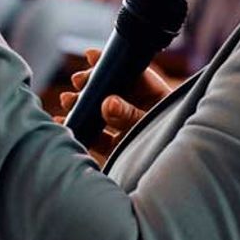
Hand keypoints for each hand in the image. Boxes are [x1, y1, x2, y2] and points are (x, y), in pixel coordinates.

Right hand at [58, 48, 173, 144]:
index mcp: (155, 98)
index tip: (91, 56)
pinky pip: (96, 136)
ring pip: (101, 112)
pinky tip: (62, 122)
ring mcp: (128, 129)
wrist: (177, 183)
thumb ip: (129, 115)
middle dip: (91, 84)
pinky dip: (79, 128)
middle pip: (112, 91)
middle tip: (78, 81)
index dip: (111, 64)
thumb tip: (107, 103)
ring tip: (67, 101)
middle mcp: (140, 111)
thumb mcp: (150, 126)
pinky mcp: (118, 148)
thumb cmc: (170, 145)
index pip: (131, 74)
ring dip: (81, 105)